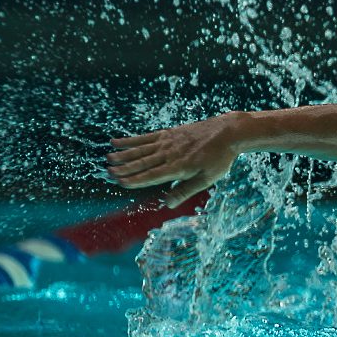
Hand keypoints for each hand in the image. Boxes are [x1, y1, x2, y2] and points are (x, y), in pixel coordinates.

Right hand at [107, 112, 246, 206]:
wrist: (227, 132)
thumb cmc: (219, 158)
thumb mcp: (208, 179)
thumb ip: (186, 191)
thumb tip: (169, 205)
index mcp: (179, 167)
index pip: (152, 175)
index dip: (136, 179)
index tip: (120, 183)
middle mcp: (170, 153)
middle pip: (143, 162)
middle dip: (125, 168)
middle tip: (108, 173)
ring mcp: (168, 142)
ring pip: (141, 149)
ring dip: (123, 154)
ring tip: (108, 159)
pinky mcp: (168, 133)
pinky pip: (146, 137)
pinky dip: (131, 140)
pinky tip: (116, 142)